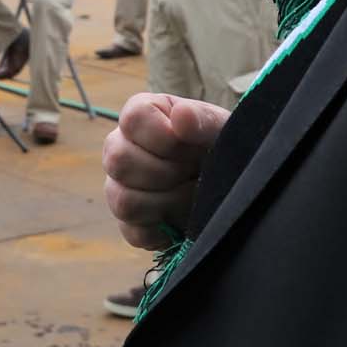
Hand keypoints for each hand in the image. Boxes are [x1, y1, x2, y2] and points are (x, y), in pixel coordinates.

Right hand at [102, 92, 232, 249]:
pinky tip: (182, 219)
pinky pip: (133, 232)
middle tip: (193, 173)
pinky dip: (163, 230)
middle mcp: (120, 148)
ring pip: (122, 200)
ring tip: (192, 197)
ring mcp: (119, 187)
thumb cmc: (219, 148)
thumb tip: (181, 114)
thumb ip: (202, 120)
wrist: (228, 185)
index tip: (192, 149)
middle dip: (166, 173)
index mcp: (142, 116)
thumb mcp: (220, 130)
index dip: (164, 137)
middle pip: (118, 161)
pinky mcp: (129, 224)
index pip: (133, 119)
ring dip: (167, 202)